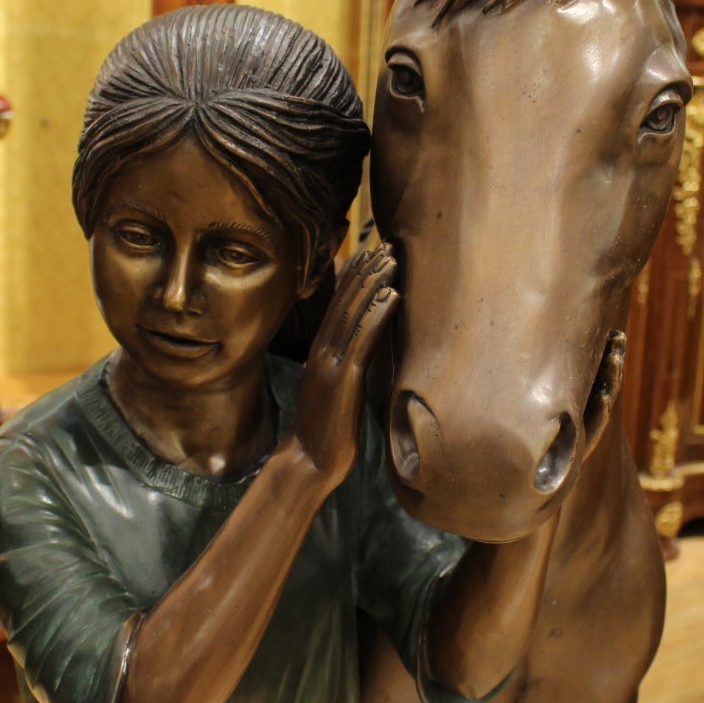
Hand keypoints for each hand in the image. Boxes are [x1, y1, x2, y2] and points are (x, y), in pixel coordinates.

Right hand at [292, 245, 397, 487]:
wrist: (310, 460)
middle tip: (388, 243)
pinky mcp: (345, 378)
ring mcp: (333, 362)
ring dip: (376, 283)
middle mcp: (324, 349)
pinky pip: (364, 339)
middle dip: (368, 270)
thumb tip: (365, 351)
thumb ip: (349, 365)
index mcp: (322, 350)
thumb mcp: (339, 389)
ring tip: (393, 258)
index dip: (357, 275)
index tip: (375, 251)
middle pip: (347, 300)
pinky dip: (378, 315)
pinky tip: (393, 295)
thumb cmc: (327, 430)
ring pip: (355, 313)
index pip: (340, 303)